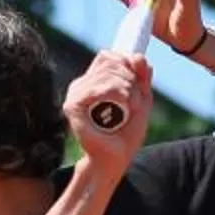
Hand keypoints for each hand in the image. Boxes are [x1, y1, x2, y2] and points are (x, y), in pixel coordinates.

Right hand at [66, 52, 150, 174]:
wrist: (115, 159)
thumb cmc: (125, 134)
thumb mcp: (141, 99)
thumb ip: (141, 77)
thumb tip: (137, 55)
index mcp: (94, 82)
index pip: (108, 56)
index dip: (127, 62)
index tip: (138, 83)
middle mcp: (81, 85)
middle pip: (109, 60)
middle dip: (130, 77)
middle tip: (135, 101)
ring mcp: (75, 95)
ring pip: (107, 71)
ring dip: (127, 88)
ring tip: (131, 107)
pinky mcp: (72, 106)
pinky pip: (98, 87)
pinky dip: (116, 94)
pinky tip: (123, 106)